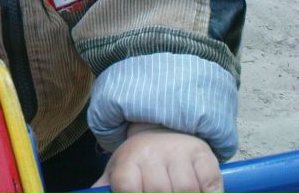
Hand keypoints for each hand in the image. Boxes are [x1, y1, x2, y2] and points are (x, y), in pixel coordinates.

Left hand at [92, 123, 222, 192]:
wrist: (163, 130)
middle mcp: (152, 154)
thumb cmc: (139, 162)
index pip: (127, 187)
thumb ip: (104, 189)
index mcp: (128, 161)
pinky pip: (211, 184)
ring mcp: (179, 153)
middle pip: (159, 191)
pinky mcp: (204, 156)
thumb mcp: (117, 173)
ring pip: (186, 189)